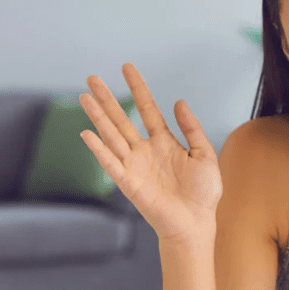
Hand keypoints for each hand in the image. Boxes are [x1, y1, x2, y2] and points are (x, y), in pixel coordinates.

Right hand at [80, 63, 221, 241]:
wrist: (196, 222)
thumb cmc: (202, 193)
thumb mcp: (204, 154)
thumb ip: (191, 128)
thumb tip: (178, 101)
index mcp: (164, 142)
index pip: (147, 109)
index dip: (138, 88)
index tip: (127, 67)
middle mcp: (145, 150)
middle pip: (121, 118)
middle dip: (107, 98)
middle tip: (92, 77)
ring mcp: (134, 165)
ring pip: (112, 135)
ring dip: (97, 116)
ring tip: (84, 96)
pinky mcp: (128, 182)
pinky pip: (110, 163)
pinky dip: (99, 149)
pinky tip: (87, 132)